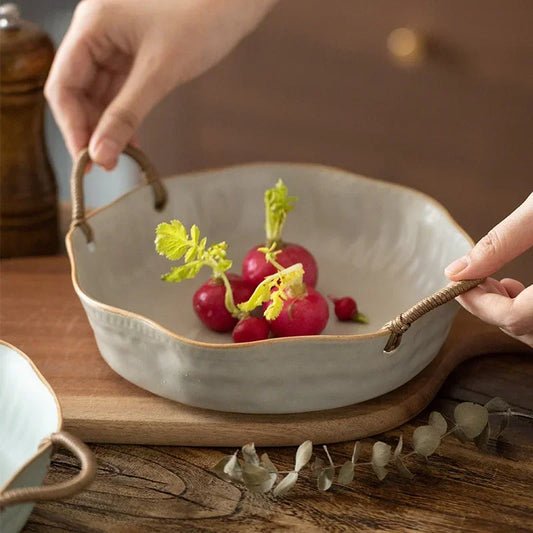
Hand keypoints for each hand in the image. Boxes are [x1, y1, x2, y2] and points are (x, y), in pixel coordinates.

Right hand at [45, 0, 276, 168]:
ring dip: (107, 128)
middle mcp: (96, 33)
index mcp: (91, 25)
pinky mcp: (134, 57)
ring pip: (98, 96)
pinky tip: (133, 143)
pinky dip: (124, 118)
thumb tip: (101, 155)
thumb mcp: (159, 74)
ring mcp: (115, 45)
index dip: (72, 126)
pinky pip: (119, 93)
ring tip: (120, 159)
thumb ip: (126, 115)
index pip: (63, 84)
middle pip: (77, 92)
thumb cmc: (200, 23)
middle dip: (90, 130)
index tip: (87, 161)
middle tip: (105, 166)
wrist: (235, 4)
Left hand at [445, 193, 532, 346]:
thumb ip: (500, 242)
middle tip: (474, 281)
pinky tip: (518, 287)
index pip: (514, 318)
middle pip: (524, 330)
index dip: (479, 305)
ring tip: (495, 281)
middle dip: (492, 309)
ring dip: (510, 312)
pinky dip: (527, 311)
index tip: (457, 286)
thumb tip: (455, 270)